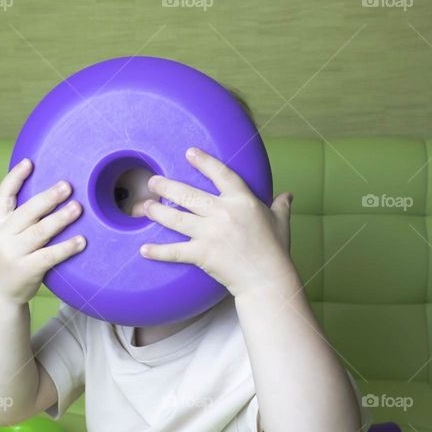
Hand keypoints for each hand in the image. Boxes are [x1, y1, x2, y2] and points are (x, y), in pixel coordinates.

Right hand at [0, 159, 85, 303]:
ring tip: (78, 208)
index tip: (29, 162)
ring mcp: (13, 253)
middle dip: (48, 197)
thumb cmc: (10, 256)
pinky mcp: (26, 269)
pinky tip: (81, 240)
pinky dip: (66, 247)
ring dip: (60, 218)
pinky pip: (49, 255)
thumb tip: (49, 192)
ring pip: (40, 231)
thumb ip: (19, 216)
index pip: (3, 195)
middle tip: (67, 186)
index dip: (15, 177)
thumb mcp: (5, 234)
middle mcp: (2, 235)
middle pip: (27, 211)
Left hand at [139, 147, 296, 296]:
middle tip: (152, 181)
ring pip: (177, 218)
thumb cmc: (276, 250)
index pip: (221, 174)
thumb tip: (288, 195)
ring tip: (144, 206)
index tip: (189, 153)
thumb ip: (280, 206)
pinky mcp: (202, 253)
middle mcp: (223, 212)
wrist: (268, 279)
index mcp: (242, 201)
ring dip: (158, 212)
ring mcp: (210, 233)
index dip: (204, 162)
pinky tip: (144, 249)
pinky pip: (175, 251)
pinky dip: (158, 252)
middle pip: (188, 194)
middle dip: (167, 186)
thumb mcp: (281, 223)